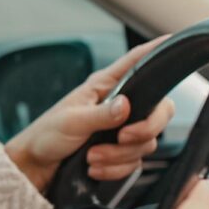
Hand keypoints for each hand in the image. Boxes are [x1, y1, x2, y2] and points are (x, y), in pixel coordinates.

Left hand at [3, 36, 177, 193]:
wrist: (37, 166)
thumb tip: (126, 106)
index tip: (171, 39)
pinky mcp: (120, 153)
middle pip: (160, 111)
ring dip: (119, 156)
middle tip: (121, 138)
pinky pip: (134, 163)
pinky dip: (115, 169)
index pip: (136, 62)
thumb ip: (101, 115)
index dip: (155, 50)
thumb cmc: (46, 135)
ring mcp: (122, 130)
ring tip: (92, 156)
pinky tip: (95, 167)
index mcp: (106, 87)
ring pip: (146, 143)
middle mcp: (119, 106)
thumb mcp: (71, 121)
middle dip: (143, 130)